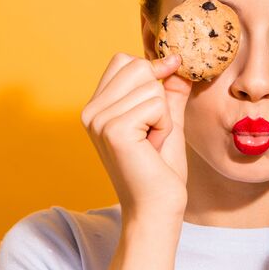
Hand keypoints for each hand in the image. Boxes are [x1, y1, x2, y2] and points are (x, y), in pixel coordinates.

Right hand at [81, 52, 191, 220]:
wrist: (156, 209)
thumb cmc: (161, 170)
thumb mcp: (167, 120)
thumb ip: (170, 90)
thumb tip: (177, 60)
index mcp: (97, 106)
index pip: (124, 60)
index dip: (152, 72)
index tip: (162, 102)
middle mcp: (91, 110)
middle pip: (138, 66)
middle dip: (159, 97)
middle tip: (152, 132)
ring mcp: (99, 119)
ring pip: (152, 86)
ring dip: (164, 116)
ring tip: (151, 143)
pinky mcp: (114, 130)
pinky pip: (157, 105)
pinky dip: (165, 126)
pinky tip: (152, 148)